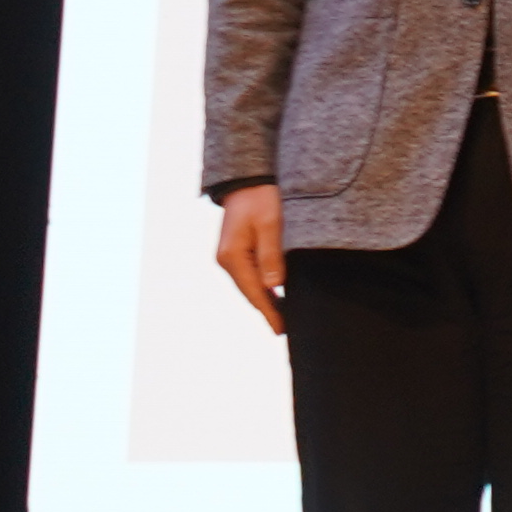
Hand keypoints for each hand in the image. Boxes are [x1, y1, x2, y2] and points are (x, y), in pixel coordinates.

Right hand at [213, 186, 286, 336]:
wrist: (248, 182)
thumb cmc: (261, 199)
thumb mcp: (270, 225)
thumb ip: (271, 255)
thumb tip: (273, 287)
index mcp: (232, 256)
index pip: (253, 292)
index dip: (269, 312)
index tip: (281, 329)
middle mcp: (226, 260)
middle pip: (249, 292)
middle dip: (267, 311)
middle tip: (285, 329)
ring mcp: (229, 257)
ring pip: (248, 286)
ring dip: (264, 301)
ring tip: (283, 318)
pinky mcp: (235, 252)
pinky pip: (249, 276)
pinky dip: (261, 288)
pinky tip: (274, 296)